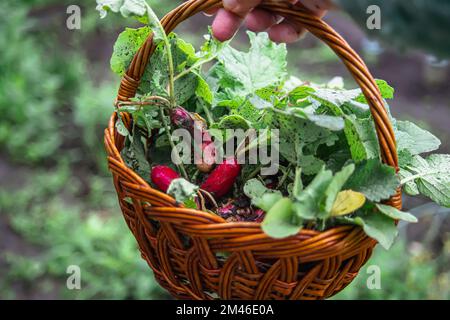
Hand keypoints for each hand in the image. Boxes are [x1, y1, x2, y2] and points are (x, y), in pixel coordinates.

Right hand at [209, 0, 330, 42]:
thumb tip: (228, 6)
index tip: (205, 9)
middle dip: (236, 12)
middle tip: (220, 33)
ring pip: (275, 5)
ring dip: (262, 20)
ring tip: (258, 27)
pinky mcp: (323, 1)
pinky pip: (300, 18)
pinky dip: (289, 29)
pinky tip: (282, 34)